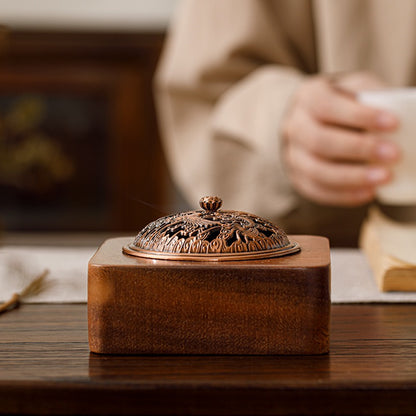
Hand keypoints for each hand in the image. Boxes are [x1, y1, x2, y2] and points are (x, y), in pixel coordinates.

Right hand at [282, 72, 400, 205]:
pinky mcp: (297, 178)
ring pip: (316, 171)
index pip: (327, 106)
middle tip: (394, 154)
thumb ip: (374, 97)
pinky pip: (316, 191)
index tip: (394, 123)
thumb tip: (409, 114)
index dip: (359, 116)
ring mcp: (292, 156)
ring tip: (385, 178)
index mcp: (307, 98)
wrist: (315, 122)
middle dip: (358, 149)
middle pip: (319, 141)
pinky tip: (368, 193)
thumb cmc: (344, 104)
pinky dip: (343, 195)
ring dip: (352, 177)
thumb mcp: (356, 89)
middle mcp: (293, 127)